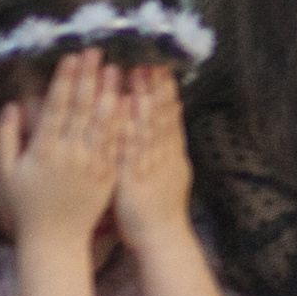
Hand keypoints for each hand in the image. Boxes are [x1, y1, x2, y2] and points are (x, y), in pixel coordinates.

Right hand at [0, 50, 124, 247]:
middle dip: (89, 77)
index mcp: (44, 150)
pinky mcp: (109, 174)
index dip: (65, 80)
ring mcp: (92, 164)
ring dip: (110, 92)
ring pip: (103, 122)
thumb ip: (6, 138)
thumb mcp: (7, 172)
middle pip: (82, 108)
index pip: (57, 107)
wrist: (55, 238)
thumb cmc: (27, 205)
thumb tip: (11, 106)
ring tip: (116, 69)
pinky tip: (130, 102)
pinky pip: (118, 143)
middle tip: (96, 52)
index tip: (71, 57)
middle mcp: (70, 154)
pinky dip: (125, 121)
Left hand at [112, 67, 195, 252]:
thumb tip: (168, 130)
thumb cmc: (159, 210)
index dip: (165, 90)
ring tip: (137, 72)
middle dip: (155, 85)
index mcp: (170, 153)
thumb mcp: (172, 175)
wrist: (161, 236)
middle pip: (160, 114)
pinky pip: (130, 145)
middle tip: (150, 58)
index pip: (169, 115)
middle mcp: (163, 154)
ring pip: (147, 124)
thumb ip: (168, 150)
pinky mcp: (134, 175)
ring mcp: (150, 164)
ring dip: (142, 96)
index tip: (160, 66)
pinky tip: (123, 105)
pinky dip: (128, 123)